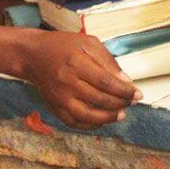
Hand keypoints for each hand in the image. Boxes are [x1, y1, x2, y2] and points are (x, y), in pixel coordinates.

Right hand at [20, 31, 139, 128]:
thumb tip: (125, 80)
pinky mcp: (54, 108)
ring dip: (108, 118)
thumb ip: (108, 61)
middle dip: (121, 103)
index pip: (106, 82)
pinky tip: (102, 120)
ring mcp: (60, 98)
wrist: (32, 55)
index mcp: (77, 63)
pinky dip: (90, 125)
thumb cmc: (62, 46)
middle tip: (133, 102)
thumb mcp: (88, 43)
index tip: (137, 94)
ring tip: (121, 114)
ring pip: (88, 116)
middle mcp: (67, 83)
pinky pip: (74, 122)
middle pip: (99, 99)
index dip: (124, 91)